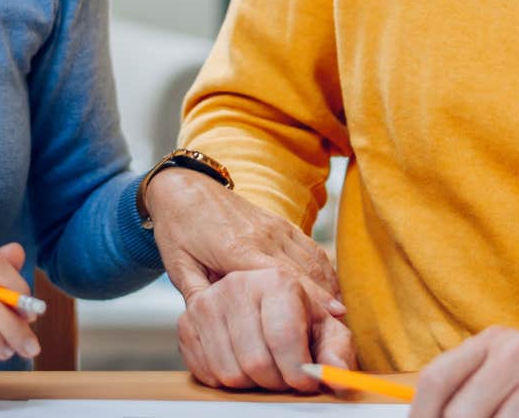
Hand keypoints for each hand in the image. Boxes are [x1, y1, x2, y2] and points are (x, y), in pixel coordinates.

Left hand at [144, 168, 341, 311]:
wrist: (183, 187)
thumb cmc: (178, 229)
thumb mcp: (179, 267)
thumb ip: (199, 297)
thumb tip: (212, 331)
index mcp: (236, 247)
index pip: (280, 276)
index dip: (309, 297)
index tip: (333, 316)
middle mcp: (263, 234)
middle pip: (304, 271)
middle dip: (326, 300)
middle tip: (341, 329)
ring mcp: (276, 227)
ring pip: (313, 260)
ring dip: (328, 289)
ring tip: (338, 319)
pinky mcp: (282, 224)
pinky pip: (311, 249)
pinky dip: (324, 272)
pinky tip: (330, 294)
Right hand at [176, 268, 356, 391]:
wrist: (257, 300)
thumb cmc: (296, 316)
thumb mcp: (323, 328)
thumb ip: (336, 351)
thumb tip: (337, 375)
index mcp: (275, 279)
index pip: (285, 338)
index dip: (298, 371)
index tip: (305, 382)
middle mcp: (236, 285)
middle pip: (257, 362)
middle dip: (276, 381)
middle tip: (284, 375)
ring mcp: (206, 304)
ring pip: (230, 373)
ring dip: (251, 383)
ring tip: (264, 366)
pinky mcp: (186, 324)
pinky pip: (207, 374)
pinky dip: (226, 380)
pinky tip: (241, 362)